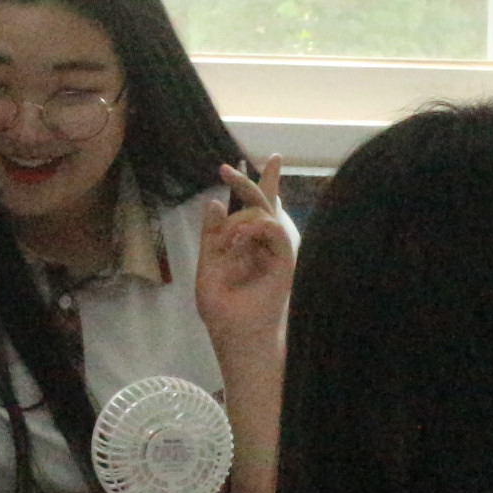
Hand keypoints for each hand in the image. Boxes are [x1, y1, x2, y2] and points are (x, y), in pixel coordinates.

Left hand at [194, 158, 294, 346]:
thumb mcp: (208, 264)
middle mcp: (263, 244)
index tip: (253, 158)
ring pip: (263, 214)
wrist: (234, 333)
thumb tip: (215, 202)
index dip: (255, 181)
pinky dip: (255, 228)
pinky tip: (239, 240)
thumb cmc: (221, 307)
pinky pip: (273, 230)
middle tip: (226, 168)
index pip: (254, 208)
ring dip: (240, 221)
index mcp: (246, 244)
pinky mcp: (284, 260)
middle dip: (247, 181)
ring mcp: (275, 251)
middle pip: (263, 203)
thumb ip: (212, 234)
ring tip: (228, 242)